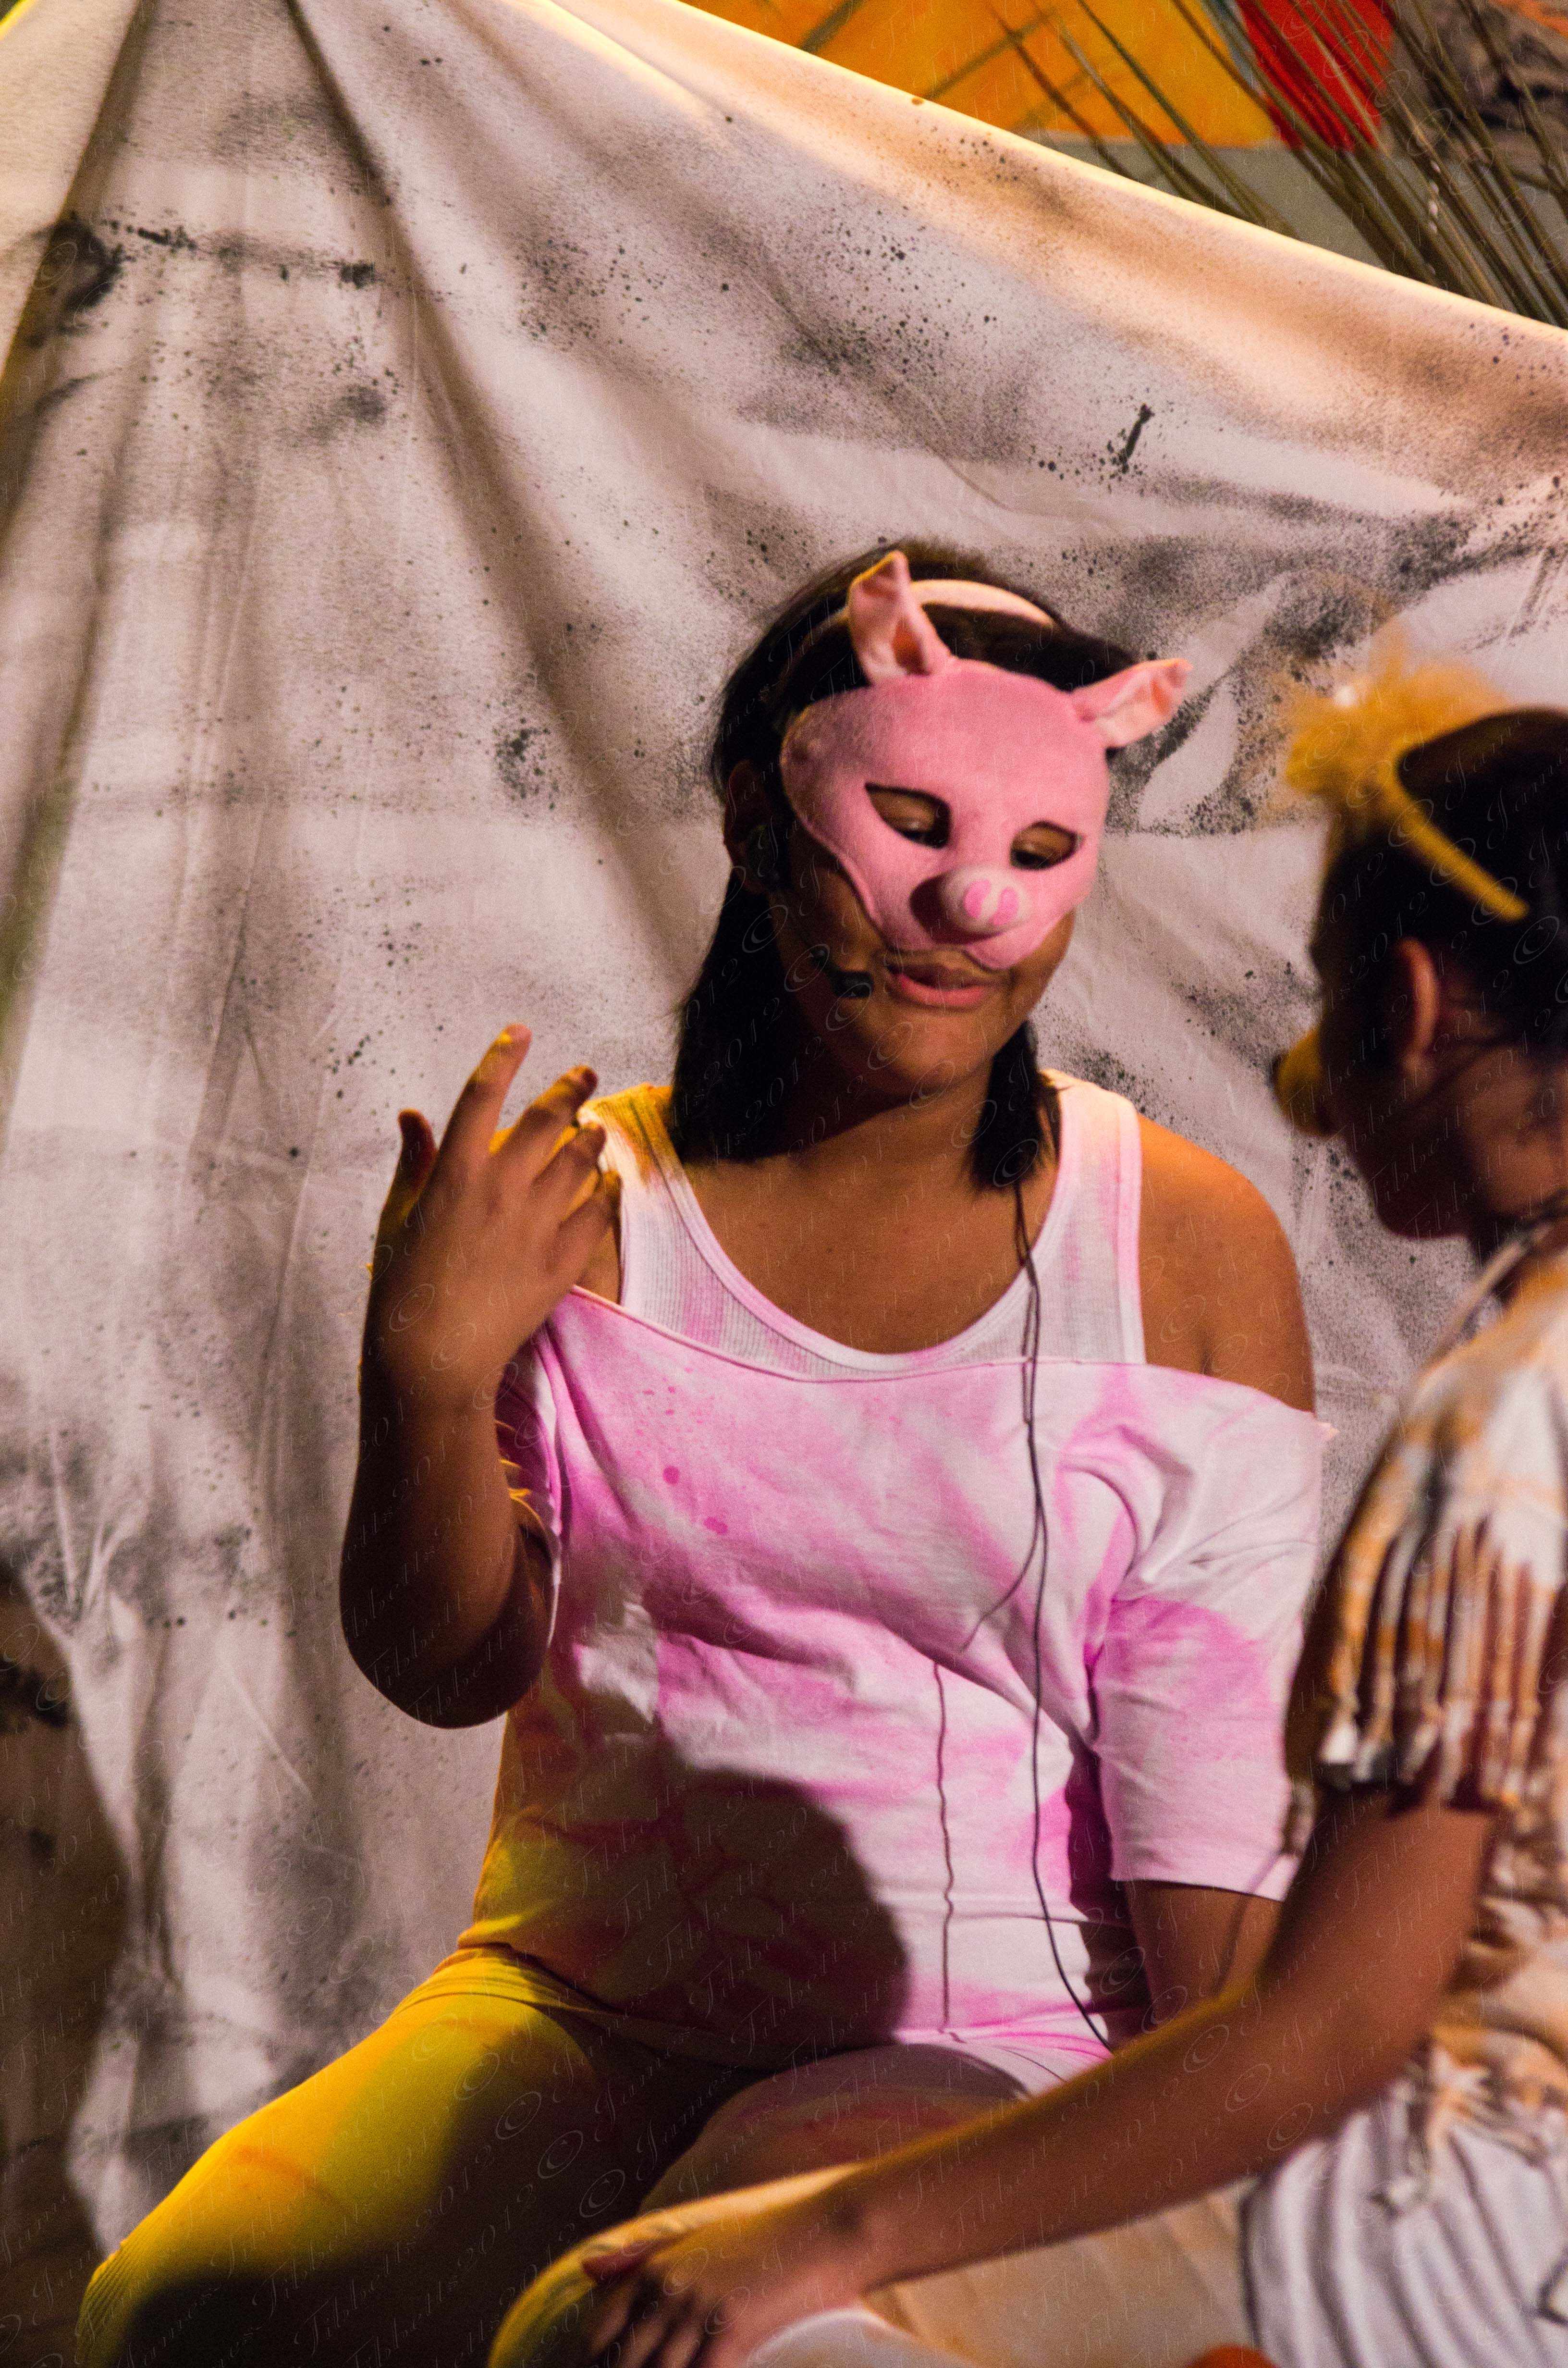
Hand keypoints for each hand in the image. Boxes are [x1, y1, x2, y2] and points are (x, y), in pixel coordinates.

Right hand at [365, 1026, 610, 1408]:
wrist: (433, 1359)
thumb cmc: (403, 1288)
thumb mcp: (397, 1218)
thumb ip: (414, 1162)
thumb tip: (413, 1116)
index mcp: (454, 1172)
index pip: (482, 1093)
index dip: (503, 1055)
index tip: (521, 1031)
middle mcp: (500, 1188)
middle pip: (547, 1117)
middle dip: (571, 1087)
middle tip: (585, 1074)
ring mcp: (535, 1223)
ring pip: (580, 1159)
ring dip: (592, 1137)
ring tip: (596, 1129)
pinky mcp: (561, 1260)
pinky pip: (599, 1210)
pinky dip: (610, 1189)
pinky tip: (613, 1180)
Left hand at [576, 2175, 874, 2367]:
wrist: (823, 2231)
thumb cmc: (763, 2236)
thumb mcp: (695, 2238)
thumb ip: (639, 2256)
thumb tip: (584, 2270)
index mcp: (654, 2269)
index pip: (599, 2334)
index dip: (590, 2365)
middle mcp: (667, 2290)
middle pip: (623, 2363)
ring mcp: (698, 2311)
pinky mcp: (732, 2331)